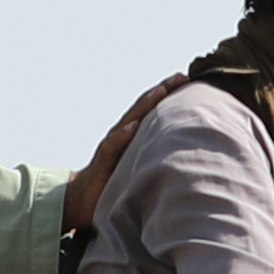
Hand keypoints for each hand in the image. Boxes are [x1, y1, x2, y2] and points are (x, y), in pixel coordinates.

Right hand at [63, 77, 182, 237]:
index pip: (152, 109)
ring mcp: (112, 146)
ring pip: (130, 120)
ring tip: (161, 91)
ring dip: (145, 105)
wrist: (85, 197)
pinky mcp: (102, 161)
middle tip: (181, 76)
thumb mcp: (140, 166)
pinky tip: (132, 127)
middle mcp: (123, 134)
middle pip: (144, 108)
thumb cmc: (116, 181)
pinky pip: (112, 146)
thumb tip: (188, 153)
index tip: (186, 79)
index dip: (168, 93)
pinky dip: (122, 136)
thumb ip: (157, 155)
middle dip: (162, 90)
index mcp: (133, 135)